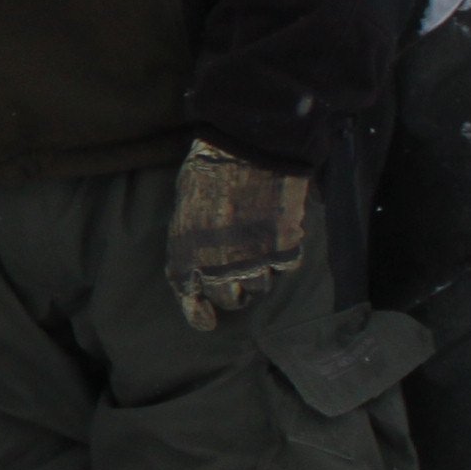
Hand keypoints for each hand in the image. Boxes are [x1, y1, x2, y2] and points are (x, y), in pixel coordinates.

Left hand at [163, 143, 313, 331]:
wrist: (247, 148)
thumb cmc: (208, 169)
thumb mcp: (184, 206)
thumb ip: (190, 238)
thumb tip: (198, 257)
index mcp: (186, 254)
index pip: (190, 298)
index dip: (199, 314)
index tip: (207, 321)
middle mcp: (218, 266)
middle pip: (230, 299)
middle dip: (235, 293)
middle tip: (240, 280)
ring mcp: (253, 261)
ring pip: (260, 287)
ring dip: (260, 274)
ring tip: (260, 250)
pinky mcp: (284, 250)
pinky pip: (286, 266)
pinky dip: (284, 255)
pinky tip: (280, 236)